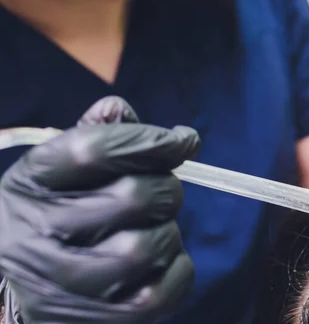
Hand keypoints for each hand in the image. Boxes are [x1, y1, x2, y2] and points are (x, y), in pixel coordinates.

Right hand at [0, 97, 199, 323]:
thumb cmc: (54, 214)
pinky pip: (158, 295)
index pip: (92, 150)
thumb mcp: (58, 170)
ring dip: (169, 232)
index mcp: (31, 184)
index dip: (149, 140)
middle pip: (132, 197)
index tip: (184, 139)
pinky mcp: (94, 321)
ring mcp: (63, 286)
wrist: (18, 286)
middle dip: (167, 188)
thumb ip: (94, 135)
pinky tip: (164, 260)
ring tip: (157, 228)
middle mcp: (37, 234)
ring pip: (146, 249)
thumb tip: (121, 111)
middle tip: (164, 192)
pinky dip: (178, 271)